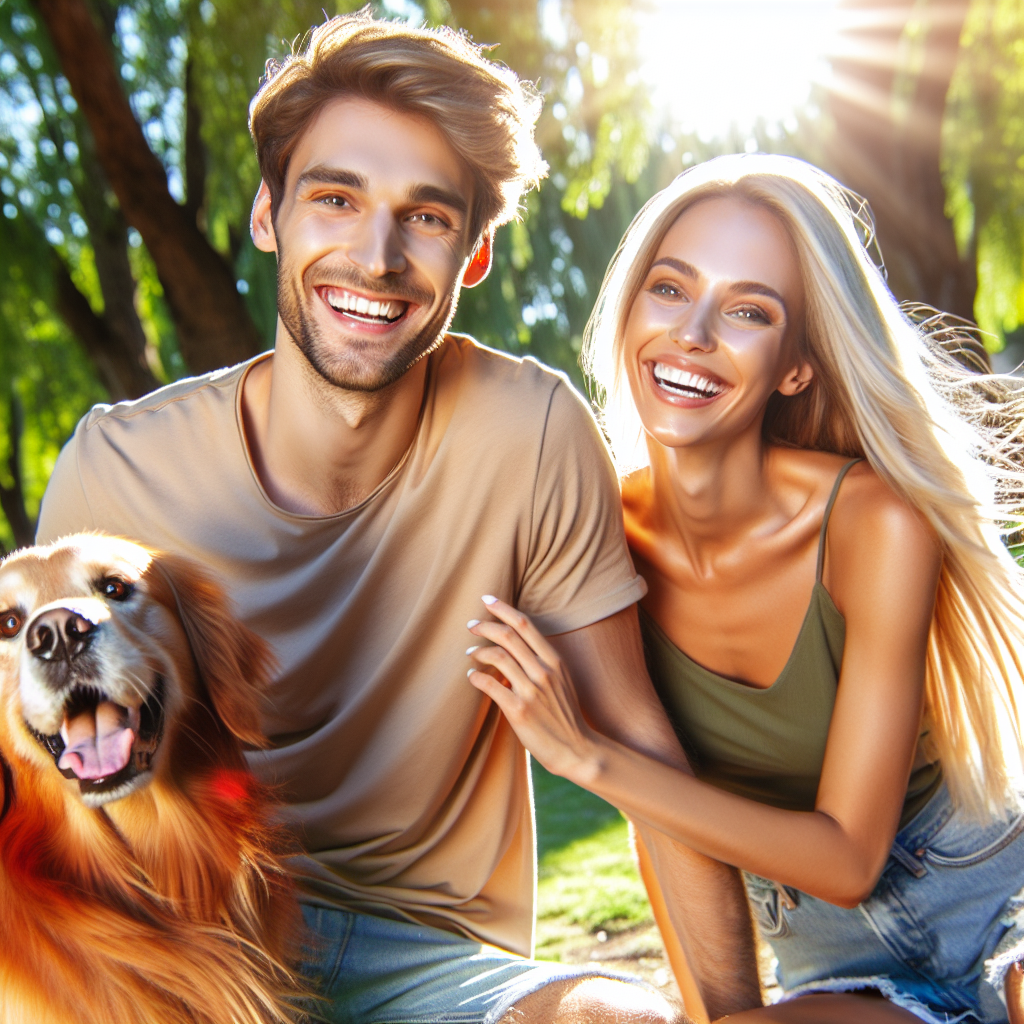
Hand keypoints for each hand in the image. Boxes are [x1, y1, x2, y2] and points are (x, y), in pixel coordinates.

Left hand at [467, 596, 604, 783]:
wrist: (578, 749)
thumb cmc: (566, 714)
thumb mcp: (562, 680)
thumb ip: (542, 662)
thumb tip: (515, 648)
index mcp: (555, 660)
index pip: (525, 625)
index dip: (503, 609)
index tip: (487, 600)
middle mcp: (543, 671)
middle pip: (508, 636)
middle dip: (485, 626)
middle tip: (471, 625)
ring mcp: (531, 690)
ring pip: (496, 657)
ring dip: (478, 651)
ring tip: (469, 652)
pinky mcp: (518, 710)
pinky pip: (489, 684)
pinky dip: (476, 677)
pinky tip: (471, 677)